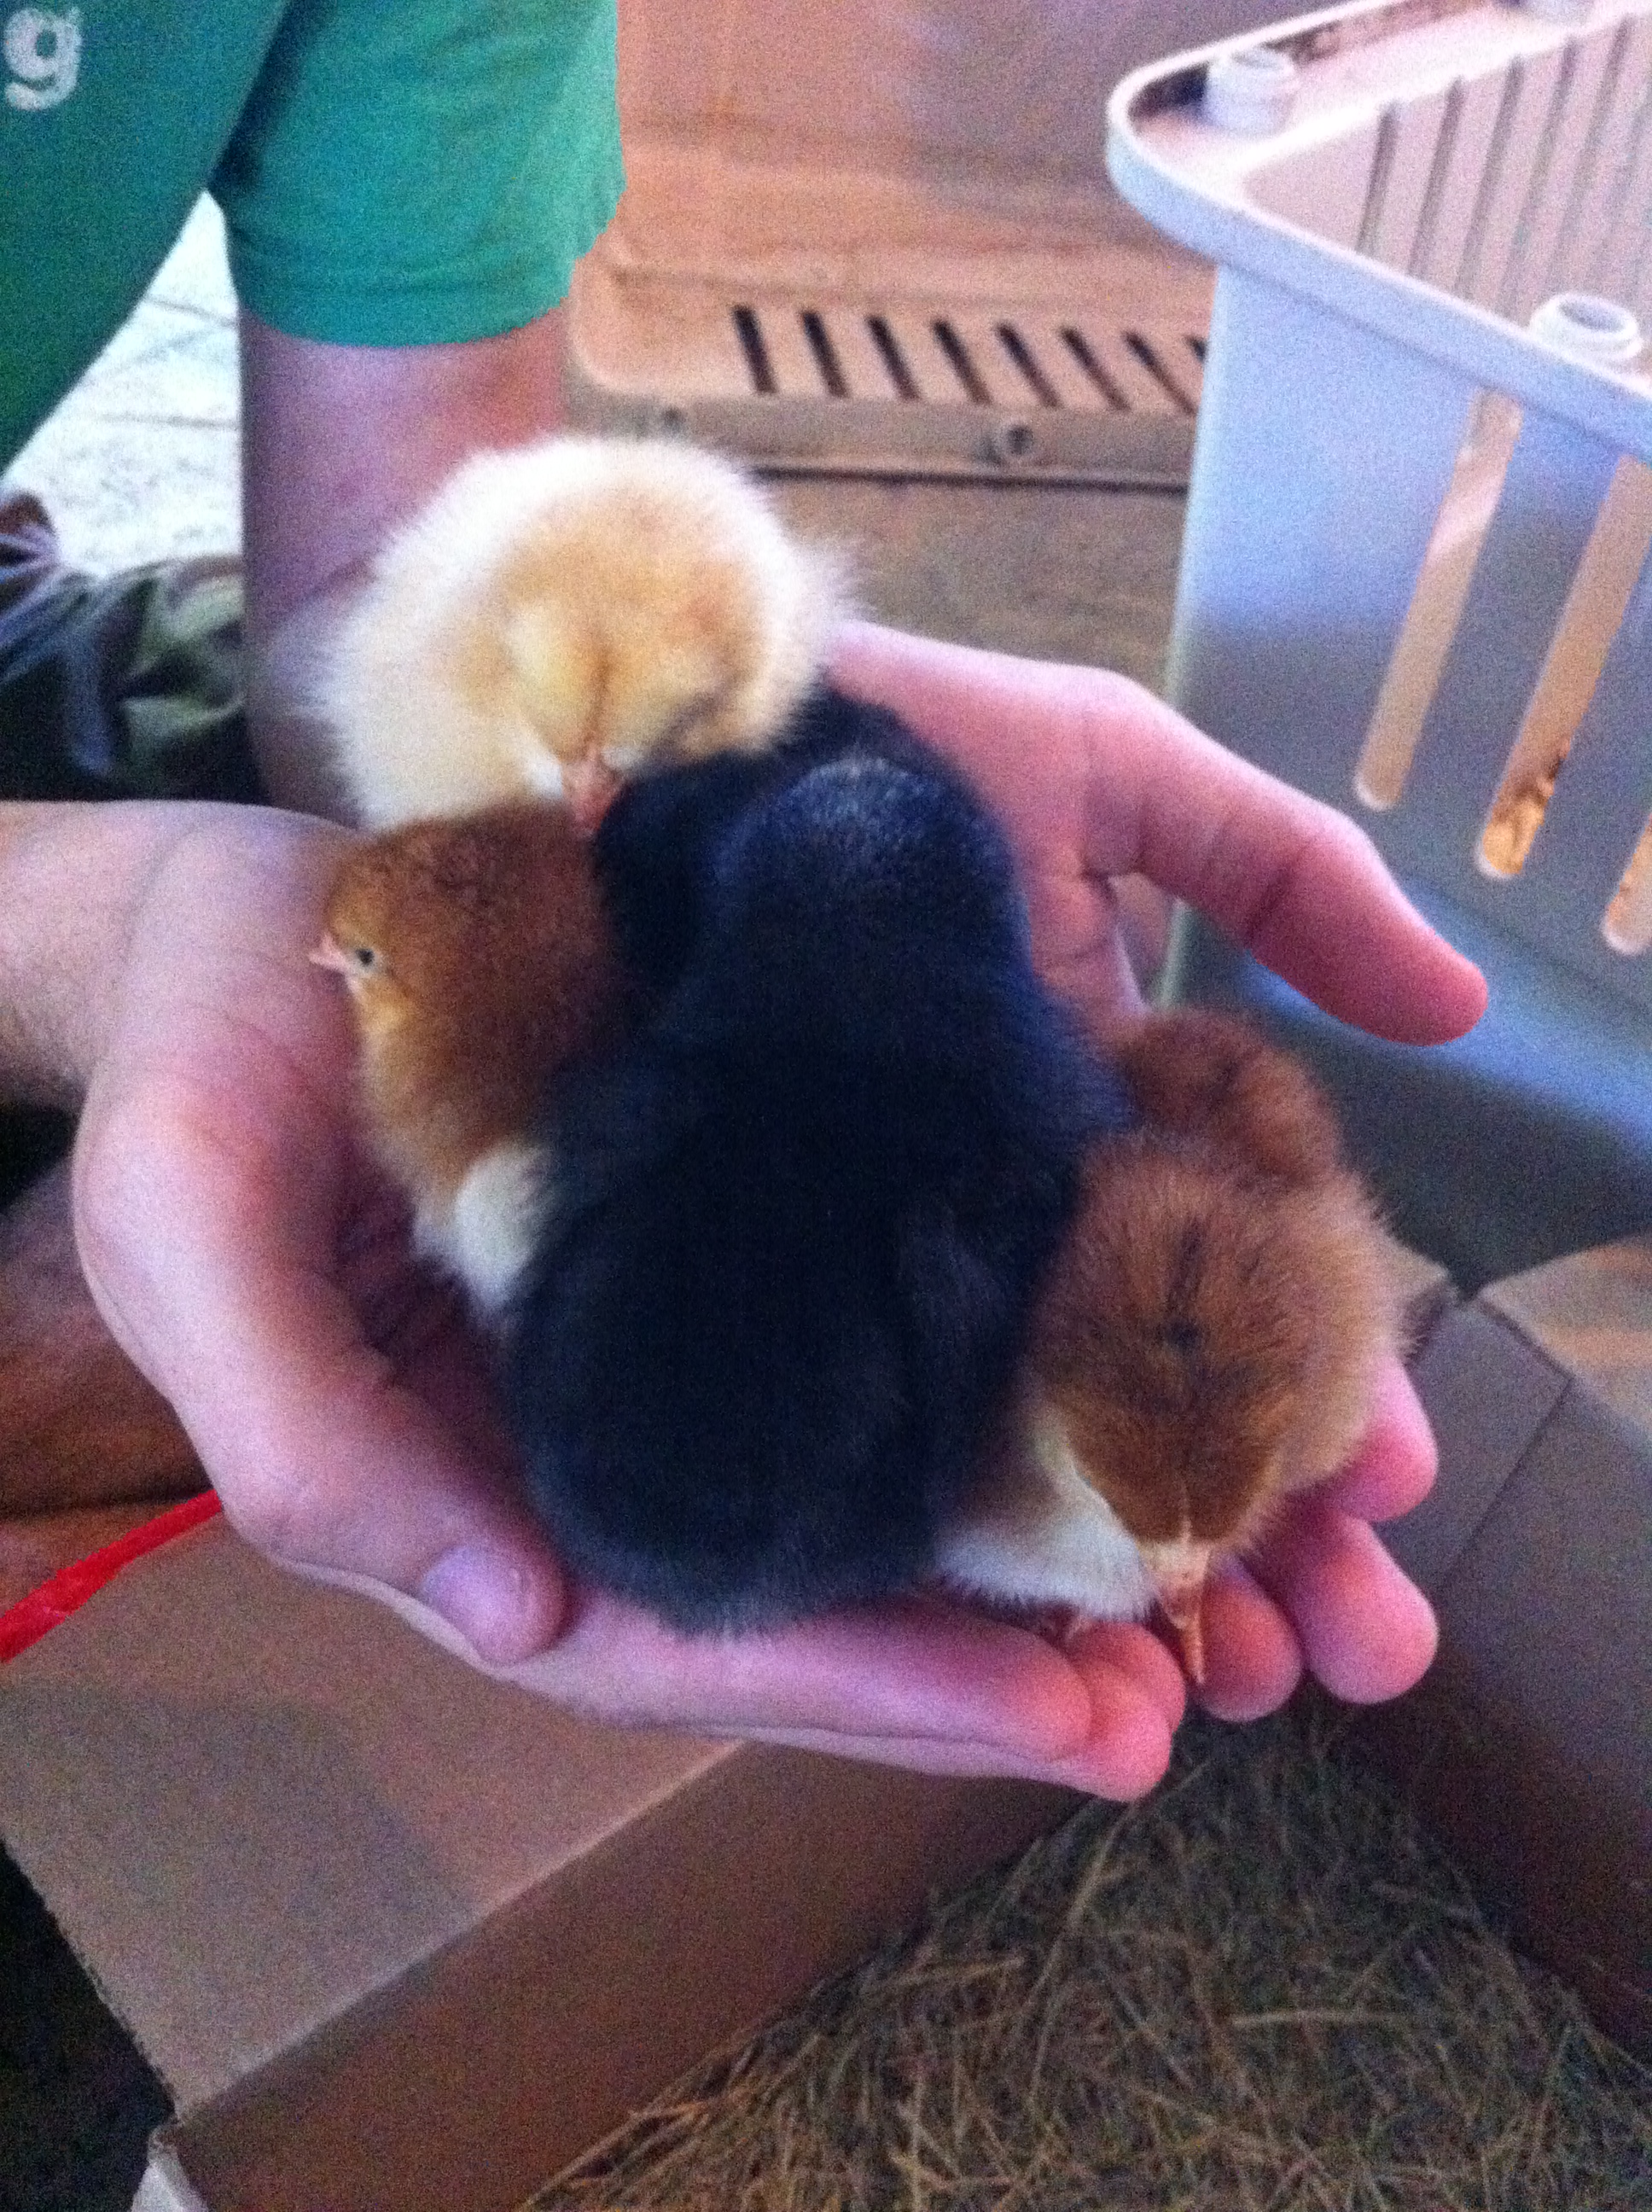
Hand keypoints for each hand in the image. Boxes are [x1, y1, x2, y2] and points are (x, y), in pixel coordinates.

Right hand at [59, 804, 1172, 1794]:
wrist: (248, 913)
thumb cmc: (199, 1060)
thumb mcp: (190, 1225)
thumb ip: (300, 1438)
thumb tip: (511, 1614)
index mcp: (458, 1490)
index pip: (670, 1642)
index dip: (862, 1689)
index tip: (1053, 1721)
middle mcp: (579, 1454)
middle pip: (792, 1605)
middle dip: (975, 1672)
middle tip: (1167, 1705)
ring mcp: (654, 1354)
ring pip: (844, 1501)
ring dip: (1007, 1562)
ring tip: (1194, 1606)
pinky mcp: (711, 1245)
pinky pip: (855, 1350)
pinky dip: (976, 1397)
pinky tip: (1095, 1406)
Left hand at [829, 621, 1486, 1726]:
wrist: (651, 738)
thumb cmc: (887, 747)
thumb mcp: (1110, 779)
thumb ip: (1285, 878)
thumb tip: (1459, 1006)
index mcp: (1093, 1133)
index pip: (1229, 1300)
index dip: (1320, 1403)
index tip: (1393, 1497)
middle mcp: (995, 1230)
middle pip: (1142, 1421)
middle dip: (1257, 1544)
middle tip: (1350, 1654)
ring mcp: (876, 1276)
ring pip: (1023, 1474)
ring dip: (1135, 1590)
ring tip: (1229, 1688)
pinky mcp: (749, 1303)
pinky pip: (862, 1455)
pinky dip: (952, 1564)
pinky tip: (1031, 1652)